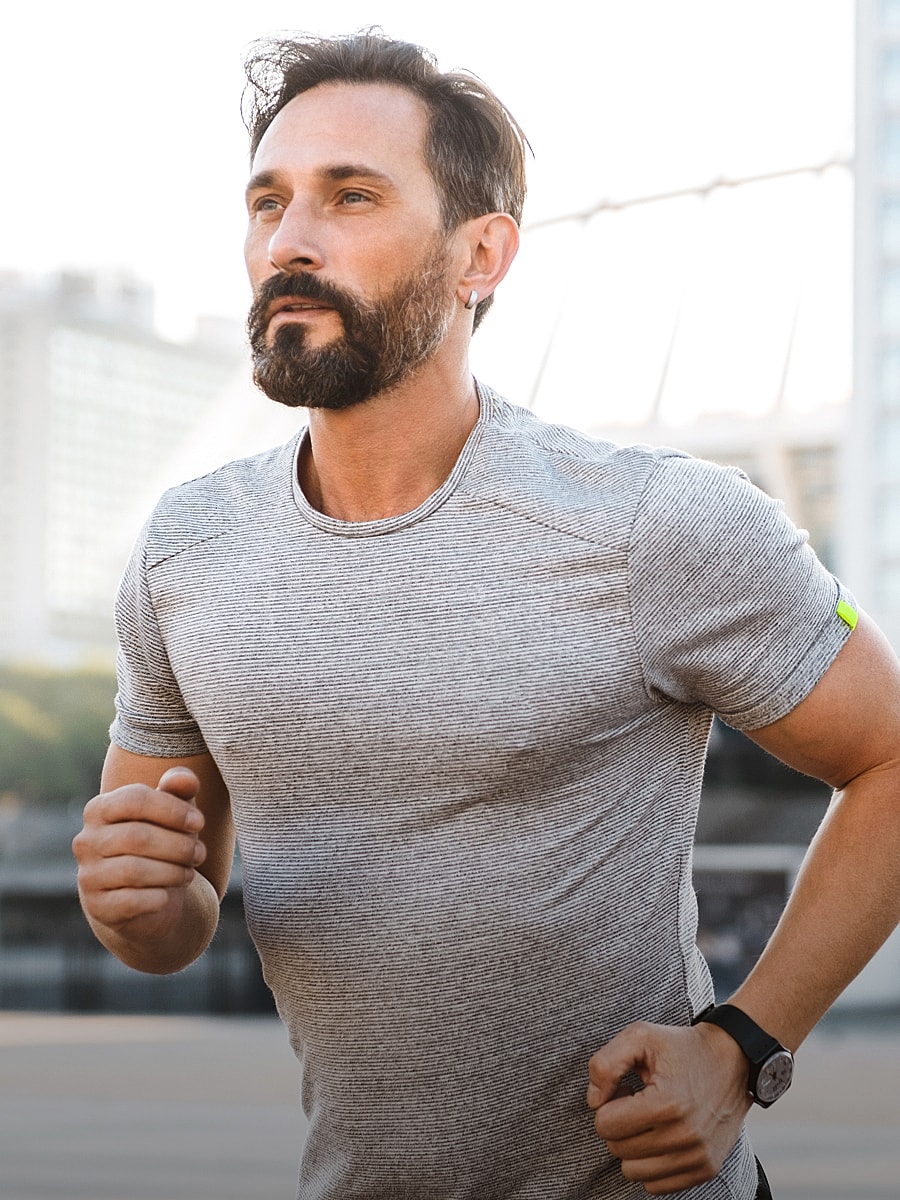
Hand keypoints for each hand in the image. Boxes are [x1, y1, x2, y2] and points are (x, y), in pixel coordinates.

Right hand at [73, 768, 206, 944]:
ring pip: (133, 870)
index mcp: (100, 809)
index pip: (135, 799)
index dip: (172, 810)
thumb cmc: (161, 843)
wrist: (147, 897)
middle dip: (178, 845)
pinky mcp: (97, 907)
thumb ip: (179, 789)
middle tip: (200, 853)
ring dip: (171, 872)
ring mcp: (88, 875)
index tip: (199, 822)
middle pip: (137, 836)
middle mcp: (86, 840)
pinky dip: (157, 898)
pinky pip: (130, 901)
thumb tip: (185, 779)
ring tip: (188, 873)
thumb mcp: (173, 813)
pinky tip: (167, 894)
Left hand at [586, 1020, 750, 1195]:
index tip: (627, 1089)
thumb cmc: (681, 1048)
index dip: (608, 1104)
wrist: (733, 1061)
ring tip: (650, 1119)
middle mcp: (684, 1137)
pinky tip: (662, 1136)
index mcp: (666, 1104)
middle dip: (620, 1124)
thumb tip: (594, 1102)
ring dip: (634, 1146)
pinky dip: (652, 1164)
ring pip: (633, 1172)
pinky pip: (656, 1185)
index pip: (605, 1125)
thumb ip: (605, 1064)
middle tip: (638, 1102)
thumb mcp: (639, 1036)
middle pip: (617, 1149)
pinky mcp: (706, 1170)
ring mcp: (698, 1157)